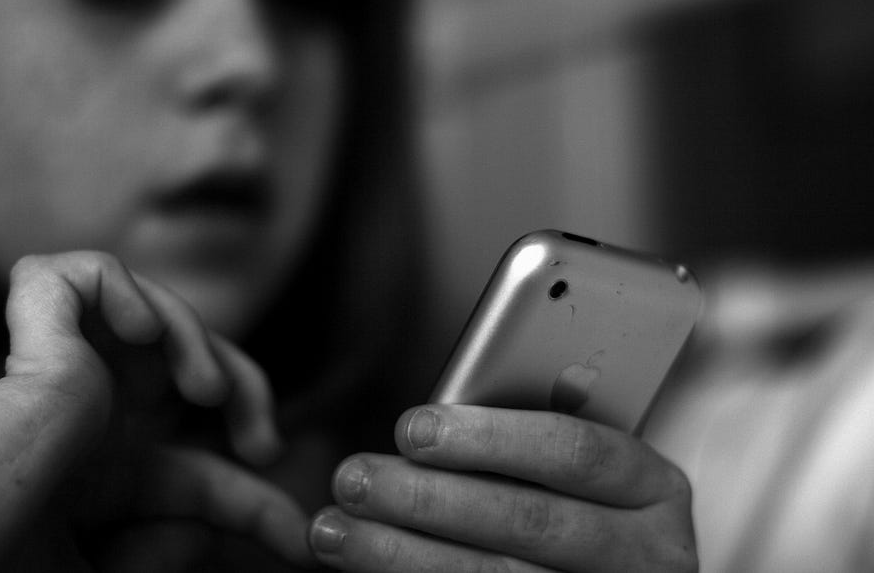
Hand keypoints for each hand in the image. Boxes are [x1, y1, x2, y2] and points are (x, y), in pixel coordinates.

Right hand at [0, 251, 311, 570]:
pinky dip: (124, 286)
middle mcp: (94, 409)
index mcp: (108, 468)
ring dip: (199, 339)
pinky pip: (90, 271)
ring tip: (205, 394)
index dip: (257, 502)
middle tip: (260, 444)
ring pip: (157, 309)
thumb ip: (165, 548)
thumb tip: (225, 531)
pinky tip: (140, 332)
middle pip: (196, 361)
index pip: (201, 468)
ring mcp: (64, 363)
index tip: (296, 539)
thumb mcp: (101, 570)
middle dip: (246, 387)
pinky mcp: (34, 327)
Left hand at [309, 405, 695, 571]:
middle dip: (428, 499)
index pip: (575, 451)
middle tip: (354, 478)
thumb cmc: (577, 505)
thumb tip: (426, 428)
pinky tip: (370, 570)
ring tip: (336, 531)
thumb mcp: (573, 469)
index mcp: (649, 487)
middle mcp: (643, 554)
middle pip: (529, 521)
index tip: (412, 428)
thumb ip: (523, 439)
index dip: (491, 437)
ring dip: (402, 556)